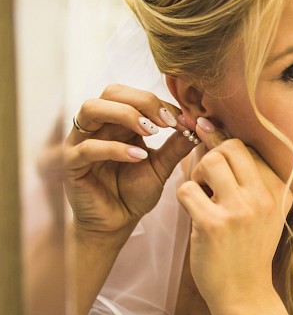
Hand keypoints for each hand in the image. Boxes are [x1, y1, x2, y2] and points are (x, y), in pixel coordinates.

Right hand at [64, 84, 194, 236]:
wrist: (117, 223)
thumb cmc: (135, 193)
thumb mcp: (161, 167)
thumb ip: (176, 146)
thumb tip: (198, 126)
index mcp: (117, 122)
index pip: (134, 95)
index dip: (160, 103)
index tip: (185, 120)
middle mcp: (97, 126)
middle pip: (111, 92)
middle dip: (143, 101)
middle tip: (167, 122)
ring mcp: (80, 142)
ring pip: (92, 109)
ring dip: (126, 115)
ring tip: (152, 132)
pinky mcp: (72, 164)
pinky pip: (88, 147)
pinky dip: (116, 148)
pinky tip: (139, 157)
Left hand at [176, 118, 291, 308]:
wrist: (244, 292)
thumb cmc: (248, 248)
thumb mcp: (265, 211)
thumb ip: (251, 177)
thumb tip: (213, 132)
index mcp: (281, 190)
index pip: (251, 147)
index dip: (226, 146)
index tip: (212, 148)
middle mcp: (266, 196)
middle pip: (230, 147)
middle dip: (211, 158)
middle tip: (208, 182)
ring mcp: (241, 210)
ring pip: (209, 161)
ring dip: (197, 175)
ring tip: (202, 196)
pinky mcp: (214, 224)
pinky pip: (186, 189)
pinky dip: (184, 198)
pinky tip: (194, 214)